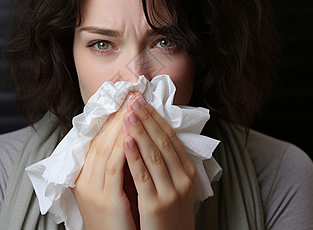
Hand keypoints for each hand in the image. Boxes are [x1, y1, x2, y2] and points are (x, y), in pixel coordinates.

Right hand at [72, 103, 135, 229]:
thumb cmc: (119, 219)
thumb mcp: (112, 189)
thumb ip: (116, 167)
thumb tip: (129, 139)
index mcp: (84, 176)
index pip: (97, 141)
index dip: (111, 120)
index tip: (125, 102)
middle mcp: (84, 180)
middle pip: (100, 140)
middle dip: (117, 117)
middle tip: (130, 97)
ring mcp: (93, 190)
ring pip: (106, 149)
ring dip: (121, 126)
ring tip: (132, 106)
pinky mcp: (105, 199)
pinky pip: (114, 167)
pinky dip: (122, 148)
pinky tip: (131, 132)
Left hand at [123, 93, 195, 229]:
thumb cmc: (169, 215)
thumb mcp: (173, 186)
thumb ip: (164, 164)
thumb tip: (147, 137)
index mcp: (187, 171)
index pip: (170, 136)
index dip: (155, 116)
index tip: (141, 100)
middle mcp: (183, 178)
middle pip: (163, 140)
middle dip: (147, 117)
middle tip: (133, 98)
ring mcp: (171, 191)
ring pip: (154, 154)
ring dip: (140, 131)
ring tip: (128, 113)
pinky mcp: (156, 204)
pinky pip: (143, 176)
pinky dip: (134, 156)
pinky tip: (126, 142)